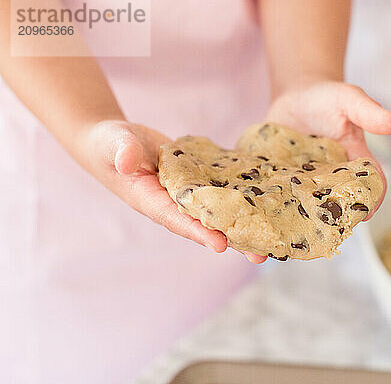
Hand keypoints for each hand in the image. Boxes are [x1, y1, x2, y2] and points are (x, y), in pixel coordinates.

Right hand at [82, 120, 266, 262]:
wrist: (116, 143)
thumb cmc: (110, 144)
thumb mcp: (114, 144)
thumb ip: (122, 152)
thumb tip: (128, 161)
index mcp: (151, 201)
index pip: (177, 219)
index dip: (198, 232)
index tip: (221, 245)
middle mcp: (172, 205)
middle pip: (204, 227)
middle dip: (232, 241)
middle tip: (261, 255)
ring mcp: (187, 196)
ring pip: (217, 215)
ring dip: (243, 228)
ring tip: (272, 242)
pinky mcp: (198, 183)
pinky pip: (221, 194)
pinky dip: (241, 201)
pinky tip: (267, 206)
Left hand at [266, 80, 390, 217]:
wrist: (295, 96)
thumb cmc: (328, 98)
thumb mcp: (349, 99)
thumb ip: (368, 112)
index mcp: (355, 160)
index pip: (370, 184)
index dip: (370, 201)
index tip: (365, 214)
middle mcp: (332, 175)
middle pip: (338, 200)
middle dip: (333, 212)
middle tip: (323, 222)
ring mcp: (307, 178)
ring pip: (308, 201)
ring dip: (303, 209)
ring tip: (293, 217)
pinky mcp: (285, 176)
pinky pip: (282, 191)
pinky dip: (277, 196)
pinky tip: (270, 200)